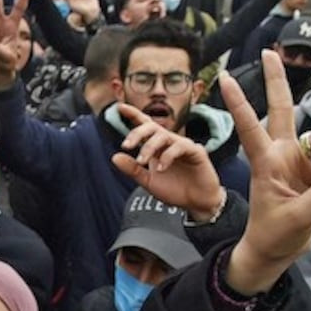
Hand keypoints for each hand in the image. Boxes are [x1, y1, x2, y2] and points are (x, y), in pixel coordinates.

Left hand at [111, 104, 224, 220]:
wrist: (196, 203)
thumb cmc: (174, 189)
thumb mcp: (148, 181)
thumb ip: (133, 169)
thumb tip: (114, 157)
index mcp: (157, 147)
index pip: (145, 126)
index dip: (134, 114)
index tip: (120, 107)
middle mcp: (169, 142)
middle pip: (152, 127)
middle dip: (137, 133)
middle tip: (125, 145)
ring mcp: (183, 145)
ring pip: (164, 136)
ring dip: (149, 147)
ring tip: (142, 161)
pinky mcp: (196, 152)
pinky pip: (180, 146)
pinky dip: (167, 156)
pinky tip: (161, 168)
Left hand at [221, 51, 310, 294]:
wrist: (275, 250)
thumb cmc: (275, 234)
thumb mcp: (299, 216)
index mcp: (265, 163)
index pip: (250, 127)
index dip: (240, 103)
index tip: (224, 80)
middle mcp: (281, 153)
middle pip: (281, 108)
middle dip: (276, 80)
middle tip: (268, 51)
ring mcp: (300, 159)